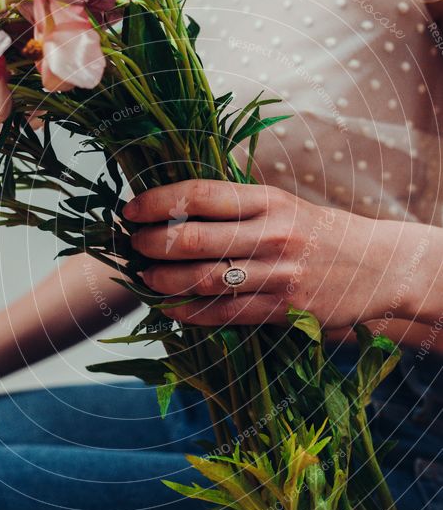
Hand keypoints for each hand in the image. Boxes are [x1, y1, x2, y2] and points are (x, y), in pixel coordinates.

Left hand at [123, 180, 415, 328]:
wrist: (378, 265)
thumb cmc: (321, 231)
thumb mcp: (285, 205)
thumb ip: (237, 207)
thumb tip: (175, 209)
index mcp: (270, 200)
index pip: (199, 195)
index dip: (157, 202)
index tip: (131, 209)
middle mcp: (273, 234)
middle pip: (193, 239)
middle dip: (151, 243)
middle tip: (132, 245)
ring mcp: (279, 275)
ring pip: (204, 280)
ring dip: (163, 280)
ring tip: (144, 276)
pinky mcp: (284, 310)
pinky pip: (225, 313)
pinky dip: (190, 312)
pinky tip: (169, 308)